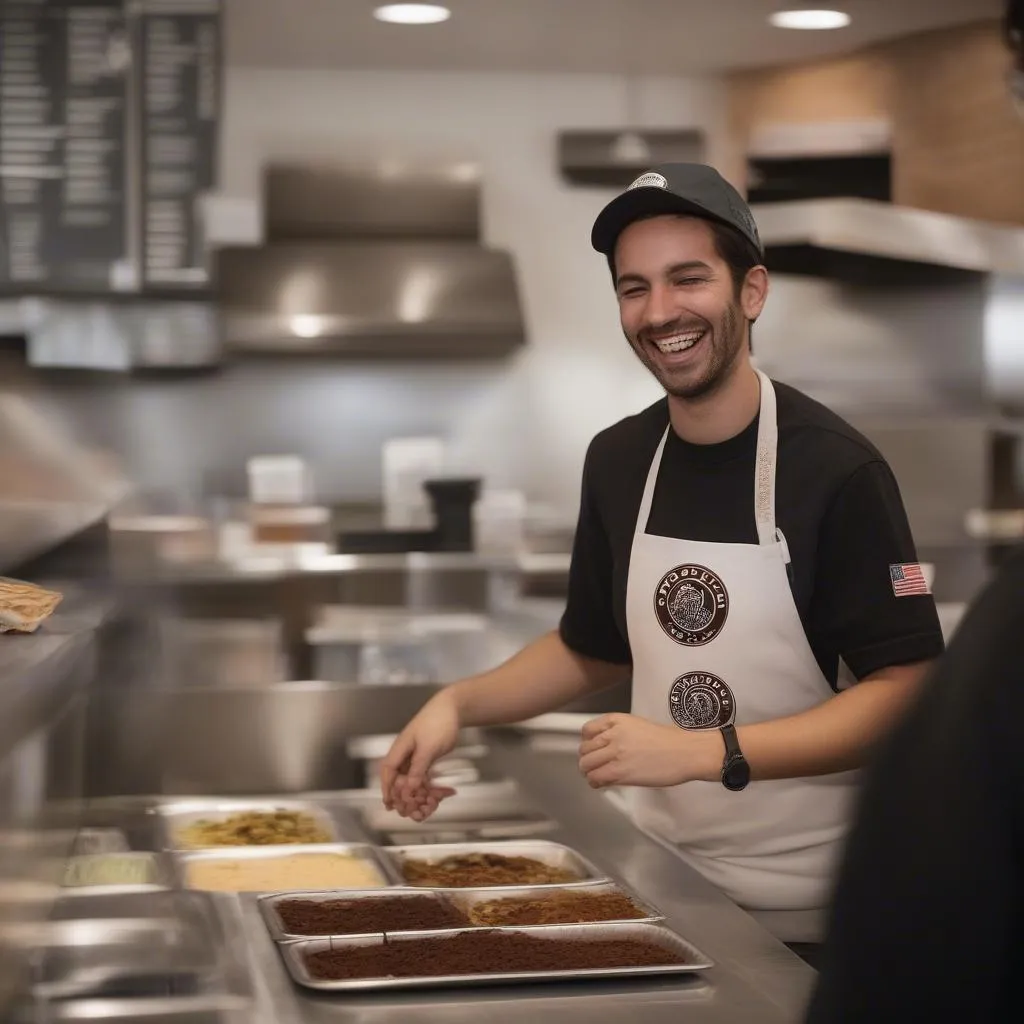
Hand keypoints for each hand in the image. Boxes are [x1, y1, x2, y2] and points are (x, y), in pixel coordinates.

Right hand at [379, 690, 460, 819]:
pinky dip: (423, 784)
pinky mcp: (426, 756)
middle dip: (399, 792)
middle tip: (403, 808)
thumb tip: (409, 787)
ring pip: (409, 777)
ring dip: (412, 790)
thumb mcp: (428, 748)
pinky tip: (428, 793)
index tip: (387, 802)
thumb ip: (418, 768)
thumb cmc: (438, 723)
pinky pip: (421, 773)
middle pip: (397, 776)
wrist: (452, 709)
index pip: (388, 770)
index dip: (386, 787)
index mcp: (401, 748)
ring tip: (416, 805)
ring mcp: (415, 754)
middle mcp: (405, 752)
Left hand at [578, 713, 721, 788]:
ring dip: (589, 772)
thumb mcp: (638, 726)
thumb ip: (618, 733)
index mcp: (617, 720)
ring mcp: (615, 752)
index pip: (587, 731)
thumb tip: (605, 748)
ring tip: (598, 776)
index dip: (587, 743)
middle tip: (595, 767)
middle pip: (584, 749)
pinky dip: (595, 782)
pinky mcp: (619, 771)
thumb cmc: (669, 741)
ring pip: (586, 764)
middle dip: (588, 760)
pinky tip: (602, 784)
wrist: (685, 752)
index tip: (593, 750)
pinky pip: (595, 778)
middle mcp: (613, 734)